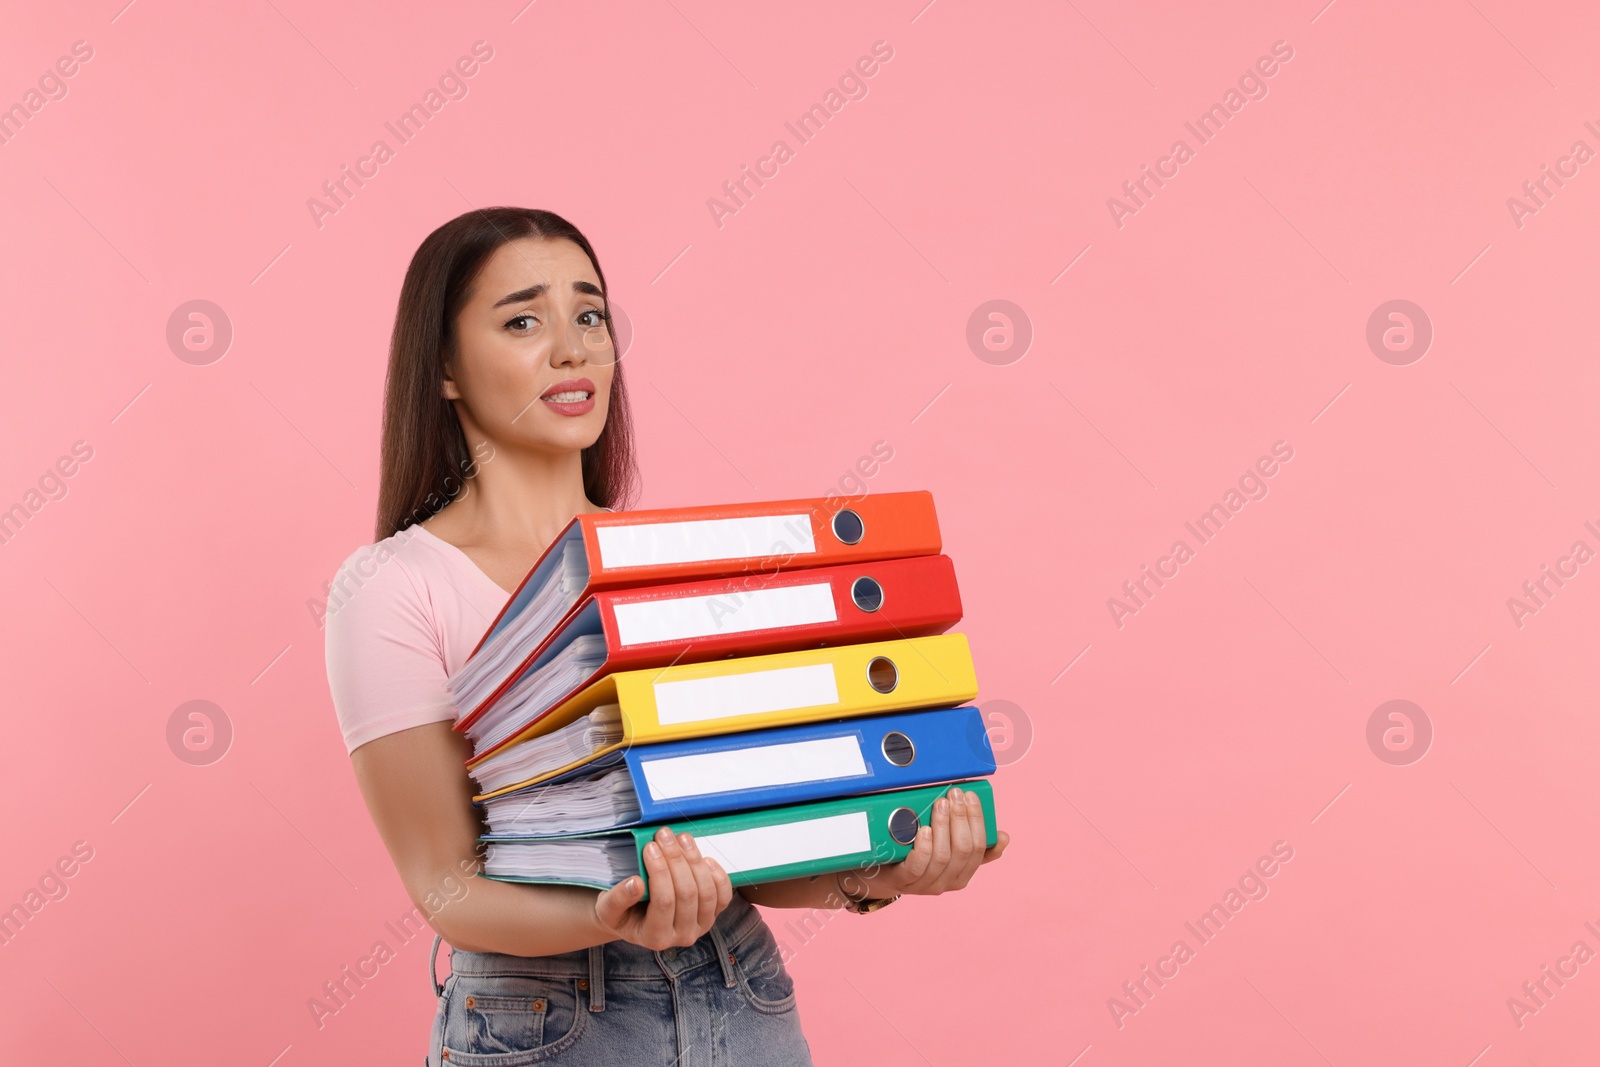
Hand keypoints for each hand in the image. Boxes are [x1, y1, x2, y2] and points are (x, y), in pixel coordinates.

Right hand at [593, 825, 732, 949]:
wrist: (636, 918)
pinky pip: (723, 896)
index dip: (659, 871)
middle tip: (664, 835)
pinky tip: (704, 857)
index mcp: (655, 937)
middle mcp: (682, 936)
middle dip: (676, 859)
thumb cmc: (620, 912)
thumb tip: (636, 883)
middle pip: (687, 894)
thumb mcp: (607, 908)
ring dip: (695, 861)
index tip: (650, 846)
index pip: (663, 901)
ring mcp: (701, 926)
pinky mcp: (713, 914)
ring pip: (707, 892)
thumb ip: (618, 898)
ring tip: (681, 838)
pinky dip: (717, 875)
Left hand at [854, 785, 1008, 897]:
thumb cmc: (917, 855)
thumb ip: (968, 841)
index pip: (981, 847)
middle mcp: (949, 881)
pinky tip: (924, 830)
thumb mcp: (946, 848)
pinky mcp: (905, 882)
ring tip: (940, 804)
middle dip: (961, 818)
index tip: (971, 796)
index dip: (978, 820)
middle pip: (964, 849)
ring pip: (943, 856)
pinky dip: (924, 847)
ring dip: (943, 826)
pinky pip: (919, 866)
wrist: (882, 875)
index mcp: (964, 872)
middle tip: (954, 794)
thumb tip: (1003, 835)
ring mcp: (928, 884)